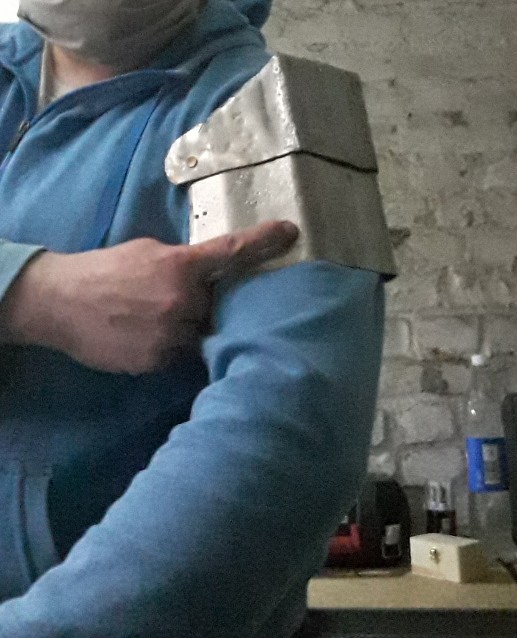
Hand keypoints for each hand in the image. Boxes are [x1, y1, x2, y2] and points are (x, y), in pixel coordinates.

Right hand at [0, 221, 297, 373]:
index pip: (232, 252)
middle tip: (174, 302)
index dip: (265, 241)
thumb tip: (208, 274)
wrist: (60, 302)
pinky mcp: (157, 361)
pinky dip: (168, 348)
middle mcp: (183, 301)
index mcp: (182, 266)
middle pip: (217, 309)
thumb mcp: (148, 252)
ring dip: (186, 330)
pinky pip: (178, 356)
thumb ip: (183, 263)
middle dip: (205, 307)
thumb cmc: (105, 270)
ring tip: (152, 321)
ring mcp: (171, 334)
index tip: (291, 233)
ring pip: (199, 336)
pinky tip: (143, 337)